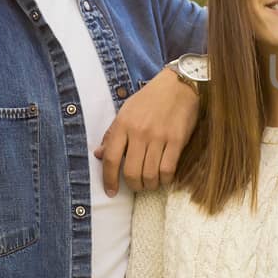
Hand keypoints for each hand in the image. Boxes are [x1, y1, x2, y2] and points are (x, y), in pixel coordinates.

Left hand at [97, 67, 200, 194]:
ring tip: (151, 183)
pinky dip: (165, 179)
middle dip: (134, 186)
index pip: (111, 159)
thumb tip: (99, 155)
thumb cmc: (150, 99)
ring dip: (150, 185)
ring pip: (150, 174)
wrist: (178, 85)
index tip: (111, 192)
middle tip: (137, 186)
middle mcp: (139, 132)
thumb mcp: (125, 112)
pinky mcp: (177, 140)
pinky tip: (164, 178)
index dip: (109, 180)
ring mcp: (159, 136)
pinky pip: (168, 169)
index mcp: (123, 124)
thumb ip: (112, 134)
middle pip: (131, 172)